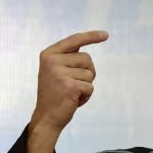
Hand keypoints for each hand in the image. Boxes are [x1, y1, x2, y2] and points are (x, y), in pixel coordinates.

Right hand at [27, 30, 107, 152]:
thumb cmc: (55, 94)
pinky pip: (90, 87)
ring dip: (86, 85)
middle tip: (73, 84)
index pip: (74, 40)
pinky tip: (74, 101)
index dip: (91, 37)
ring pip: (90, 73)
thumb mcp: (56, 71)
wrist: (46, 118)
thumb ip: (68, 58)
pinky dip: (86, 96)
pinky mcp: (70, 86)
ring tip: (71, 93)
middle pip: (87, 58)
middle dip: (87, 72)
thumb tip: (86, 54)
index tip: (106, 35)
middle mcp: (52, 61)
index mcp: (48, 54)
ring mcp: (60, 73)